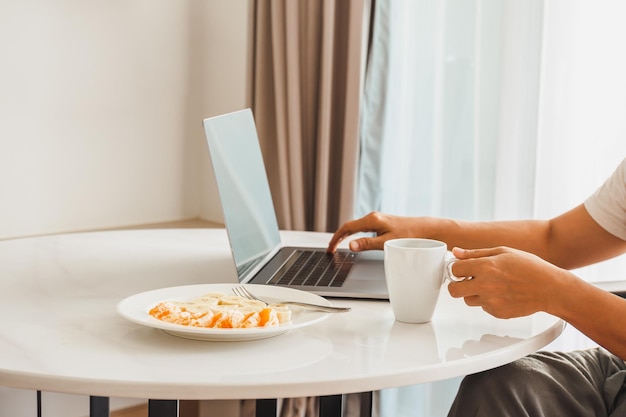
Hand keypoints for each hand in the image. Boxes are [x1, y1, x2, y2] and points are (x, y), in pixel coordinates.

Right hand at [326, 212, 424, 252]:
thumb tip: (350, 246)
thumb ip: (367, 244)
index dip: (336, 238)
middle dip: (338, 237)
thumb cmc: (410, 235)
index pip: (347, 228)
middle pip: (349, 226)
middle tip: (331, 249)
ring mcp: (378, 219)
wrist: (426, 229)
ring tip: (339, 245)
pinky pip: (363, 227)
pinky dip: (354, 234)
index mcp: (372, 220)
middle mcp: (373, 217)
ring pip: (356, 226)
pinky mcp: (382, 222)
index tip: (330, 248)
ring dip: (346, 235)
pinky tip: (355, 240)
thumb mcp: (387, 242)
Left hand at [447, 246, 569, 318]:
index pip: (454, 269)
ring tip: (491, 285)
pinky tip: (502, 294)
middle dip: (457, 285)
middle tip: (466, 281)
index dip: (457, 268)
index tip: (461, 268)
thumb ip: (475, 253)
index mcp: (485, 267)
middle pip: (453, 290)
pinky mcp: (497, 313)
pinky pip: (483, 308)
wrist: (550, 288)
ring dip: (473, 293)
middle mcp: (485, 285)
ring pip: (468, 300)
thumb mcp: (503, 252)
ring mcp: (491, 301)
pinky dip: (488, 302)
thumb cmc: (530, 267)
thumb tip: (456, 252)